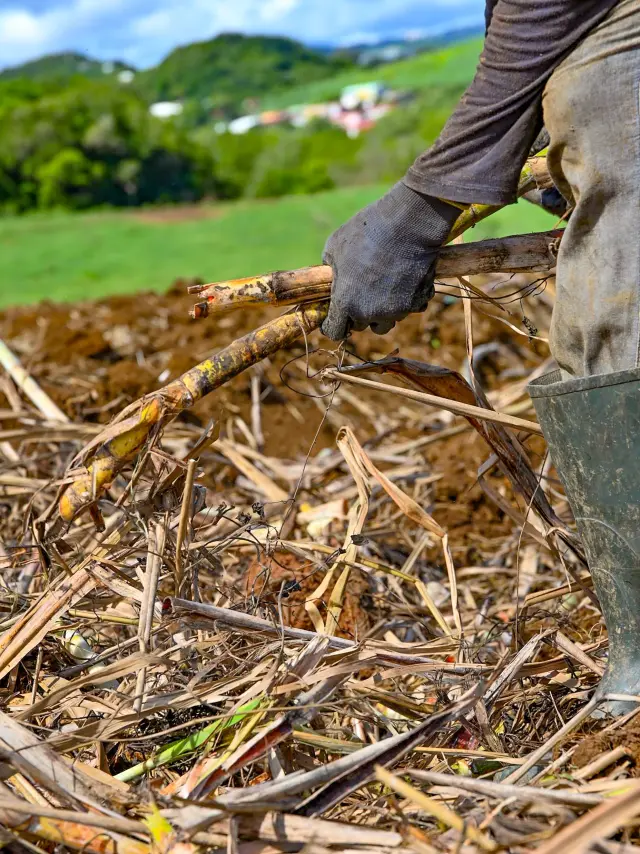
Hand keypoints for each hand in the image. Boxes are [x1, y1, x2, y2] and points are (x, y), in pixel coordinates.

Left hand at [321, 181, 459, 339]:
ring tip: (384, 287)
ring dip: (383, 311)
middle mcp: (370, 313)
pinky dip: (406, 299)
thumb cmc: (366, 232)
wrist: (408, 223)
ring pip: (387, 321)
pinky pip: (409, 308)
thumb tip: (333, 275)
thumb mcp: (334, 246)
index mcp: (346, 303)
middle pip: (362, 327)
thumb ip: (331, 268)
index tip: (336, 318)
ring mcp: (396, 311)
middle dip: (359, 315)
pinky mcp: (417, 303)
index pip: (335, 331)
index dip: (333, 325)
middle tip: (361, 293)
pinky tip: (405, 279)